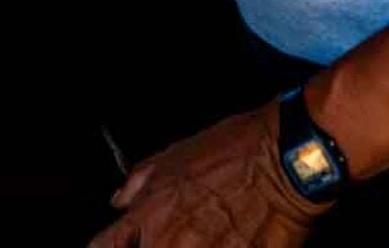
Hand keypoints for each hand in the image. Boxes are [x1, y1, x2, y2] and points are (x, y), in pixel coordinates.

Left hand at [91, 103, 330, 247]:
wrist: (283, 160)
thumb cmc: (231, 151)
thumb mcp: (174, 155)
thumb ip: (140, 182)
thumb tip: (119, 201)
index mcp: (150, 214)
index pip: (105, 246)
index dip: (110, 247)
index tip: (121, 245)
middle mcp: (170, 242)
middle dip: (155, 247)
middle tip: (180, 235)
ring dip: (191, 247)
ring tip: (207, 235)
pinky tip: (230, 241)